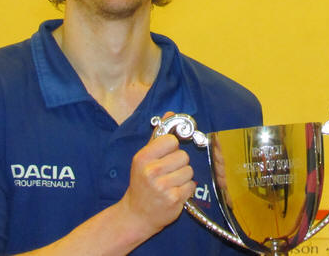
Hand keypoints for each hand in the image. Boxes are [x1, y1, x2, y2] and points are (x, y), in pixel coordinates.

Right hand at [120, 115, 194, 238]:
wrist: (136, 215)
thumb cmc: (141, 183)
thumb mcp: (144, 159)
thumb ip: (157, 136)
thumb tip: (169, 114)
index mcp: (143, 158)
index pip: (171, 140)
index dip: (172, 147)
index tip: (166, 155)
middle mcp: (151, 172)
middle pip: (183, 156)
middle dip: (179, 164)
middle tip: (168, 172)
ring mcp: (163, 187)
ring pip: (189, 171)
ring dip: (183, 177)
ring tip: (170, 183)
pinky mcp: (174, 200)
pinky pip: (191, 185)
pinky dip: (186, 189)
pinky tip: (174, 193)